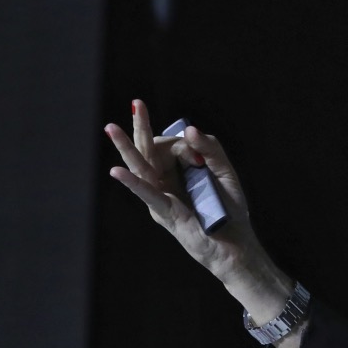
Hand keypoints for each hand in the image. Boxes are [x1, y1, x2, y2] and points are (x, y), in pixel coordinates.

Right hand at [104, 98, 259, 279]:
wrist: (236, 244)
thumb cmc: (229, 210)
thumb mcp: (224, 171)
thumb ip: (210, 149)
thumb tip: (189, 130)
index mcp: (176, 172)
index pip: (169, 146)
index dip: (183, 144)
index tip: (199, 157)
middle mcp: (164, 183)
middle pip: (147, 150)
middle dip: (141, 126)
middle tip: (137, 103)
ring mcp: (161, 198)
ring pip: (141, 167)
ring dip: (126, 147)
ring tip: (111, 128)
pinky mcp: (165, 213)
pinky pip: (147, 194)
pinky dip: (132, 182)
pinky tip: (117, 171)